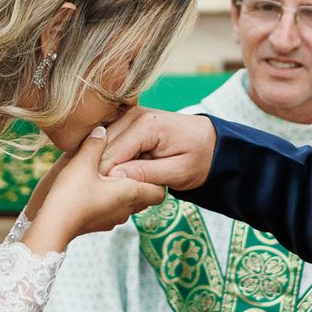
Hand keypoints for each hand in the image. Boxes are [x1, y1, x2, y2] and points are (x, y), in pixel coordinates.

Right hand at [29, 127, 164, 249]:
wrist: (51, 228)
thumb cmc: (70, 196)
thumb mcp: (82, 163)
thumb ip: (95, 145)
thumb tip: (102, 130)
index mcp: (130, 194)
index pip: (160, 191)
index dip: (155, 177)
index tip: (143, 162)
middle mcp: (126, 210)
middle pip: (145, 196)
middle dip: (140, 180)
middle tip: (127, 163)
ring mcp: (113, 220)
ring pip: (129, 203)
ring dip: (123, 190)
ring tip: (109, 173)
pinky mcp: (99, 224)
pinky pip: (113, 209)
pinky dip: (110, 198)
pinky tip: (94, 187)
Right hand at [99, 108, 216, 190]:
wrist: (210, 142)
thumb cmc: (198, 157)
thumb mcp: (177, 172)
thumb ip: (145, 173)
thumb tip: (113, 176)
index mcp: (147, 125)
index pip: (112, 154)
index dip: (107, 178)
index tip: (109, 197)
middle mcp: (133, 115)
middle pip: (102, 149)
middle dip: (105, 172)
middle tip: (119, 193)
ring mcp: (128, 116)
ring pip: (101, 146)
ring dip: (107, 166)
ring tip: (123, 183)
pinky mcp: (126, 122)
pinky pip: (108, 143)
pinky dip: (112, 159)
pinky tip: (124, 172)